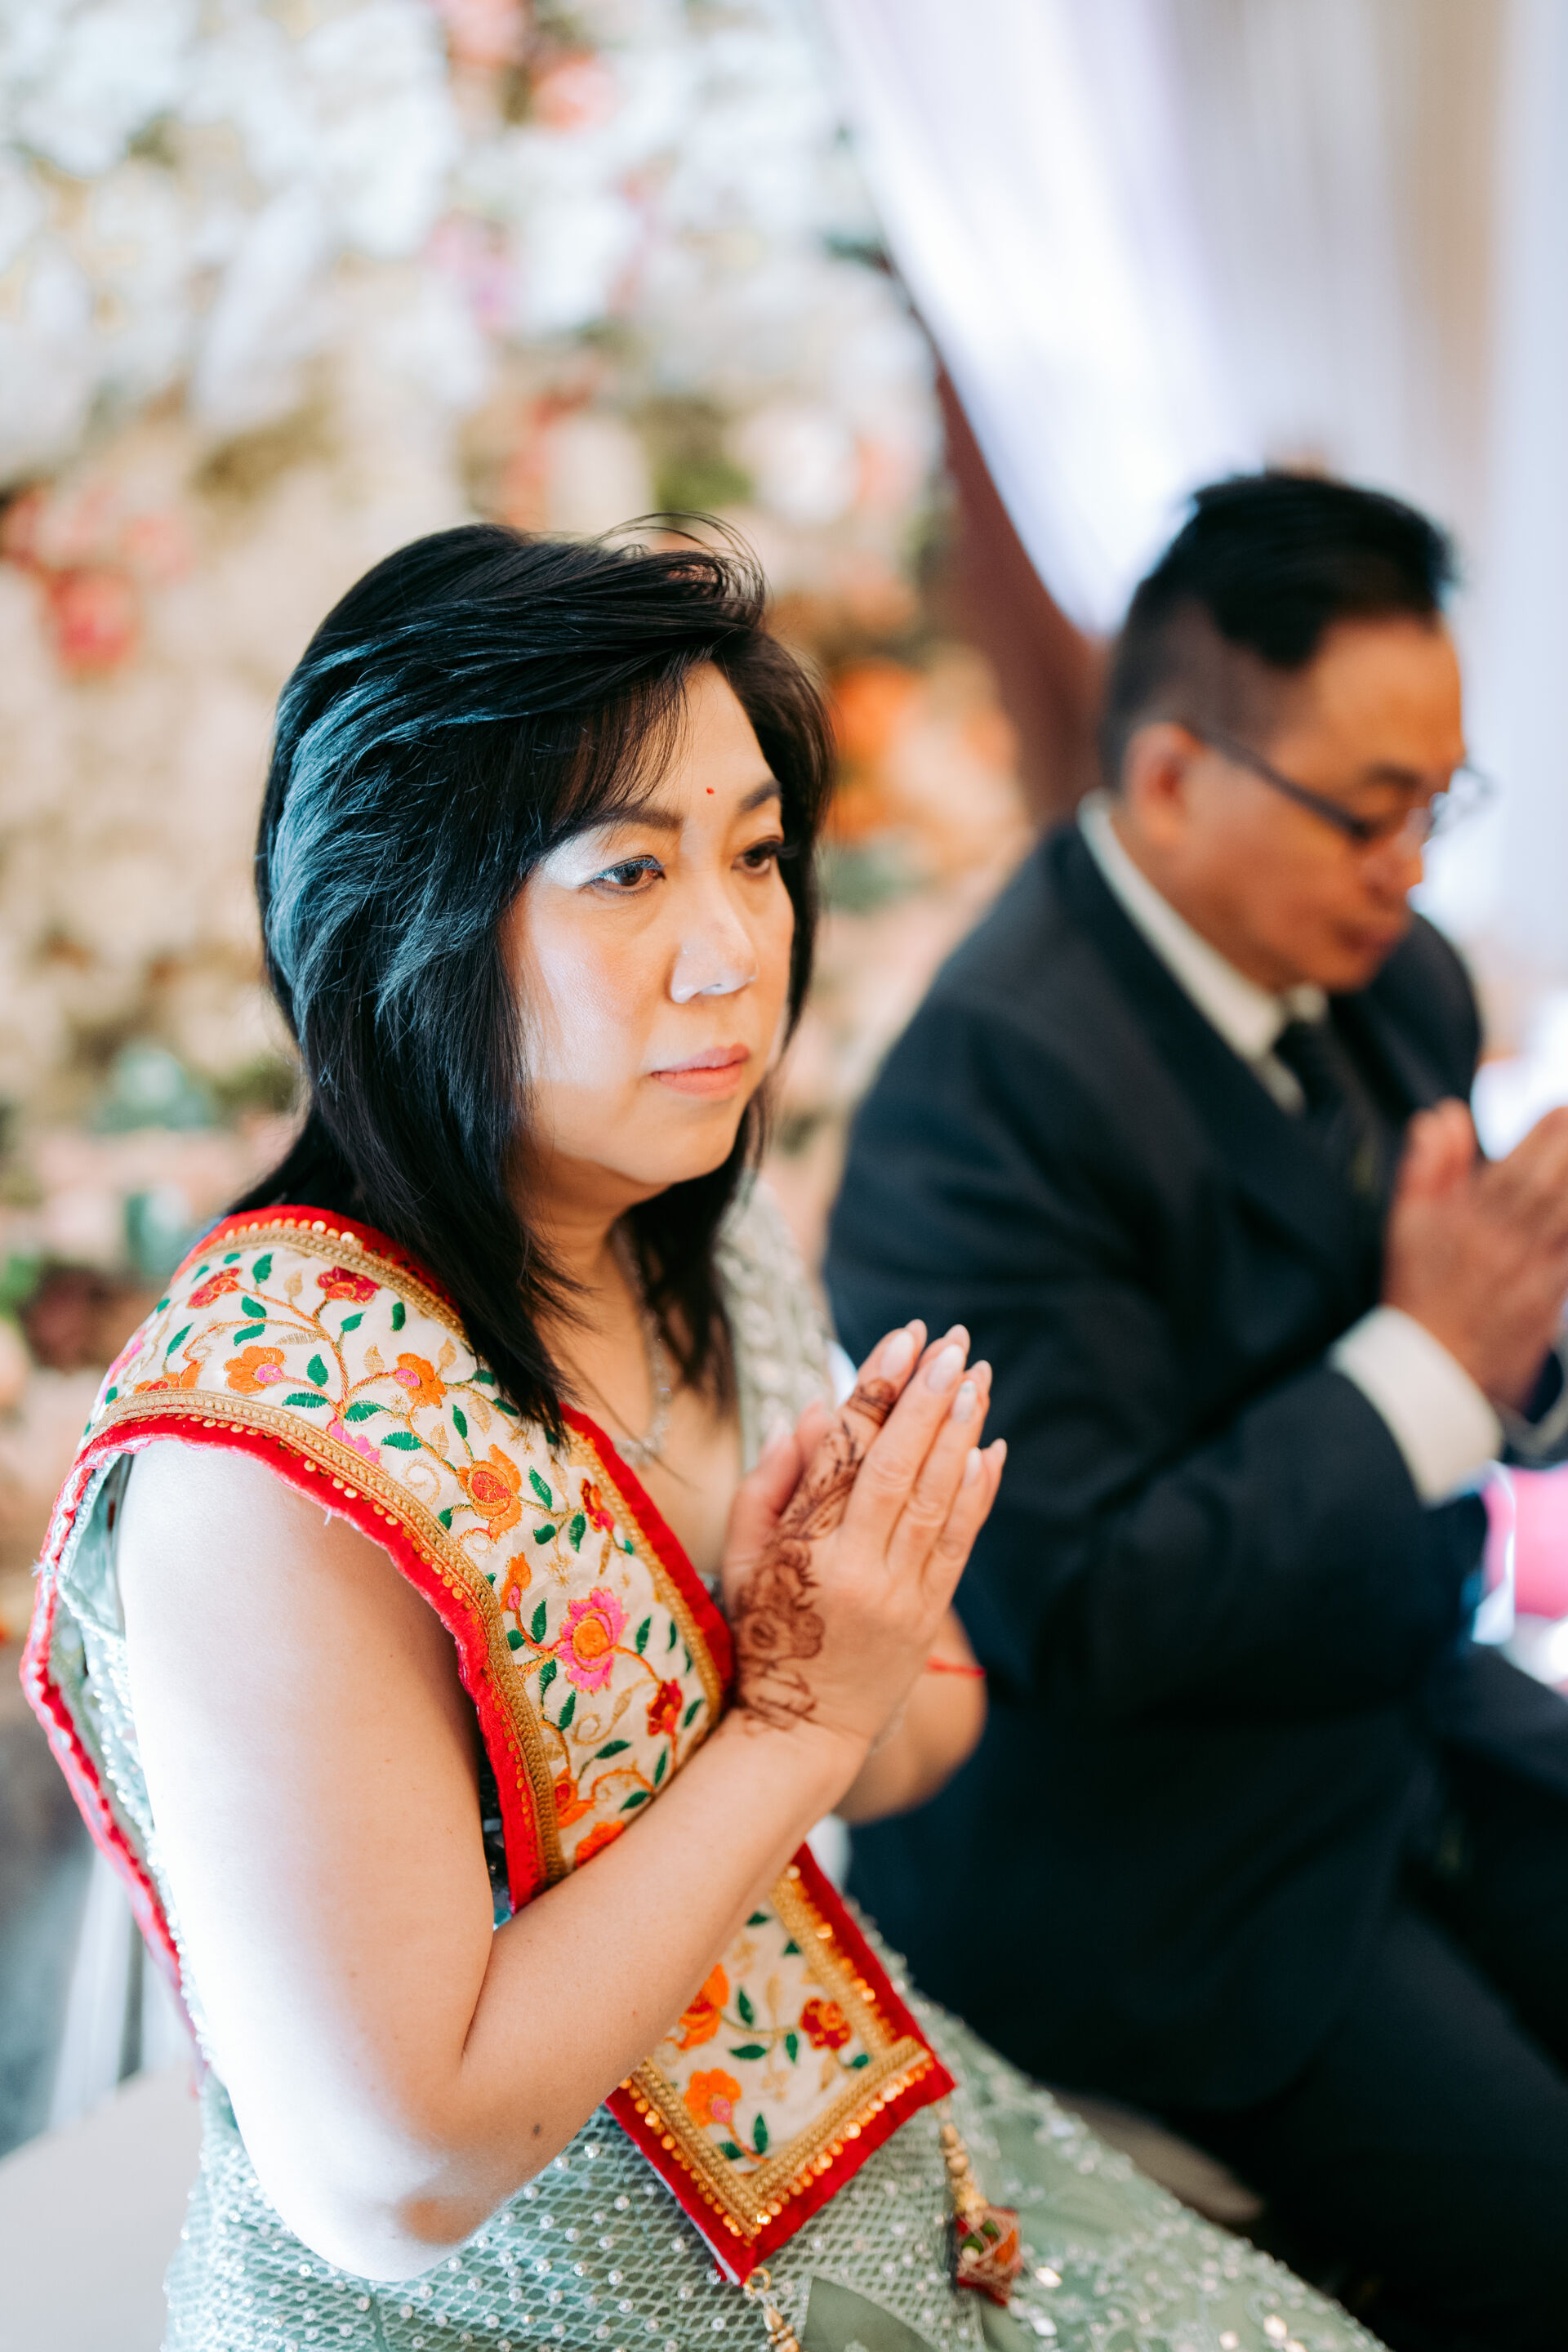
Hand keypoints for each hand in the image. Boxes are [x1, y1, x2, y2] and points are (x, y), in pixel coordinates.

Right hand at [720, 1324, 1004, 1757]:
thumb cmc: (763, 1633)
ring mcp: (901, 1594)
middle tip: (954, 1344)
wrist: (803, 1730)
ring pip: (937, 1498)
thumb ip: (770, 1484)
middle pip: (900, 1466)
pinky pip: (960, 1542)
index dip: (878, 1389)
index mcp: (804, 1549)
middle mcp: (858, 1568)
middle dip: (929, 1398)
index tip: (905, 1339)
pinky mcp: (929, 1613)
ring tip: (978, 1378)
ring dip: (961, 1433)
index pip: (847, 1451)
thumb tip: (814, 1412)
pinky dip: (978, 1493)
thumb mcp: (741, 1561)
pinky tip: (990, 1448)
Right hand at [1383, 1099, 1567, 1407]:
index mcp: (1463, 1224)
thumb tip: (1445, 1116)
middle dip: (1567, 1152)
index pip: (1510, 1169)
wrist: (1430, 1365)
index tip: (1558, 1110)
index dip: (1540, 1136)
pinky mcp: (1549, 1302)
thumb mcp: (1406, 1224)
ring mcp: (1528, 1277)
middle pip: (1544, 1190)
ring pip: (1562, 1221)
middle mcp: (1499, 1247)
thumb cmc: (1419, 1290)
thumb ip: (1427, 1166)